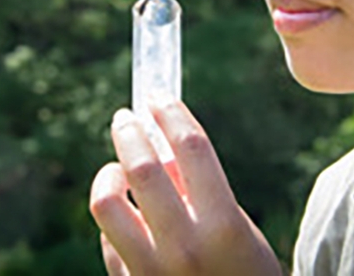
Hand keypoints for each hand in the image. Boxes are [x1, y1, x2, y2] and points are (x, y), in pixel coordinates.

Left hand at [89, 101, 282, 275]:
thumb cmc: (246, 274)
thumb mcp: (237, 227)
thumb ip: (201, 188)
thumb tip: (160, 145)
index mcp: (222, 224)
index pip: (191, 147)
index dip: (172, 113)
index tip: (158, 96)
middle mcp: (183, 246)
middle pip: (142, 167)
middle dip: (129, 131)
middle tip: (126, 117)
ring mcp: (150, 272)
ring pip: (106, 204)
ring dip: (108, 175)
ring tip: (116, 169)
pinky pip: (107, 241)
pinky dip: (114, 220)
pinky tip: (127, 216)